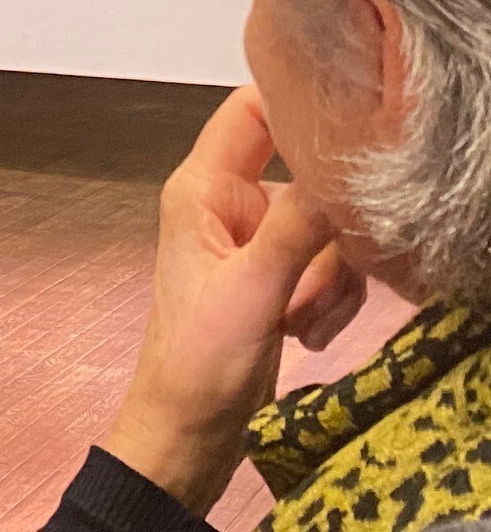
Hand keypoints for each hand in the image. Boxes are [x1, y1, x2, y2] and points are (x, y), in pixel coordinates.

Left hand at [100, 86, 355, 514]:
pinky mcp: (273, 273)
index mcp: (202, 188)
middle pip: (304, 175)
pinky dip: (328, 297)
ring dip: (330, 276)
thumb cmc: (199, 361)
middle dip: (328, 228)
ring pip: (324, 225)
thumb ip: (297, 226)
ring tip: (302, 319)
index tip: (347, 132)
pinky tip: (307, 333)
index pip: (249, 111)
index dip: (296, 106)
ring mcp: (251, 238)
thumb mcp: (253, 289)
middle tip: (314, 278)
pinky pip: (325, 263)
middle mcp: (225, 202)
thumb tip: (339, 170)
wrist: (189, 430)